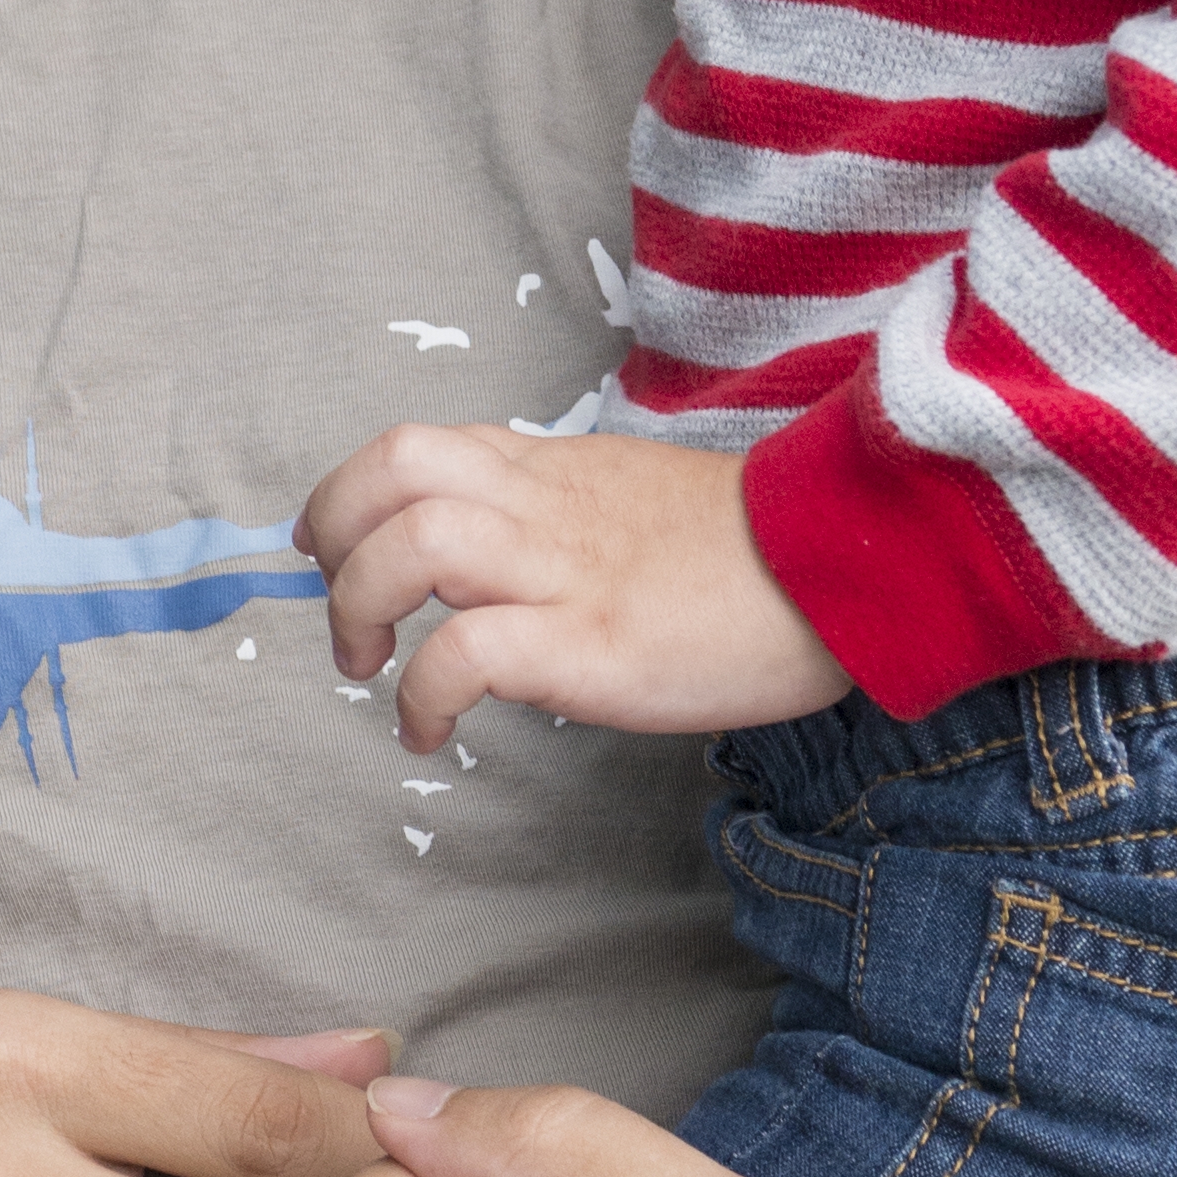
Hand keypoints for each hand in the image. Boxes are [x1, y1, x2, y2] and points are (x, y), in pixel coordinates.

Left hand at [296, 418, 841, 755]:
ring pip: (414, 546)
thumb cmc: (748, 554)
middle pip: (390, 472)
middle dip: (332, 538)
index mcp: (549, 471)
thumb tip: (493, 558)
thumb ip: (556, 512)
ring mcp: (564, 572)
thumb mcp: (633, 498)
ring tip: (369, 668)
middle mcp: (542, 506)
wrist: (845, 570)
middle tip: (343, 611)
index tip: (340, 551)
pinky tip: (428, 729)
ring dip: (359, 609)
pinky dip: (422, 695)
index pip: (415, 447)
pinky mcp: (590, 644)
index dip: (349, 496)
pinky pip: (466, 655)